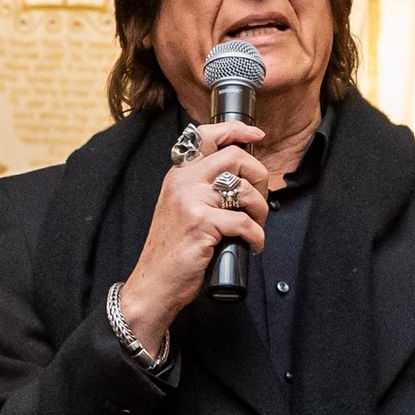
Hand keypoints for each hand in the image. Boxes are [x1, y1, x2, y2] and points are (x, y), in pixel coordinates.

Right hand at [115, 114, 278, 356]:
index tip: (256, 136)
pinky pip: (244, 221)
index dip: (236, 131)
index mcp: (179, 174)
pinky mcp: (201, 224)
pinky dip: (256, 236)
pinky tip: (253, 245)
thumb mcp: (181, 208)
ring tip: (256, 226)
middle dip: (259, 176)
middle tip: (260, 197)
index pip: (206, 135)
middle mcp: (183, 182)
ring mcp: (191, 202)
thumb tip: (240, 178)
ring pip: (243, 190)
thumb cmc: (173, 249)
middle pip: (234, 158)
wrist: (154, 282)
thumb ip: (202, 187)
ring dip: (260, 210)